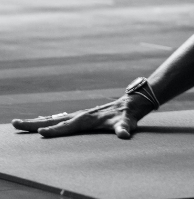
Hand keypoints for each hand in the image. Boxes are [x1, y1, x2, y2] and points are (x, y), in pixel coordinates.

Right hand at [11, 94, 152, 138]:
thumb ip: (125, 128)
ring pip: (55, 119)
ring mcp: (80, 115)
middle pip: (54, 120)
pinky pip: (60, 119)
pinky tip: (40, 124)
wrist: (133, 102)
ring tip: (19, 124)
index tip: (41, 133)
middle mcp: (81, 116)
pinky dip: (47, 121)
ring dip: (37, 122)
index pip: (68, 126)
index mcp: (88, 119)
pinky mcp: (82, 116)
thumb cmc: (129, 115)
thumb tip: (125, 134)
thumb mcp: (128, 123)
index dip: (55, 130)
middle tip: (15, 124)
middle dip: (35, 123)